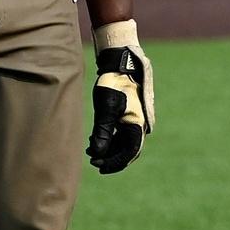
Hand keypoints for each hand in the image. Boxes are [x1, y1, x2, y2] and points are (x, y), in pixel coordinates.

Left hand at [86, 20, 154, 173]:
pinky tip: (94, 140)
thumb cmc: (114, 83)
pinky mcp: (127, 114)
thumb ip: (102, 132)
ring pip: (123, 142)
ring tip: (91, 151)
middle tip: (94, 162)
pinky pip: (121, 133)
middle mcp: (139, 124)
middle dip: (111, 158)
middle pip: (127, 150)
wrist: (120, 63)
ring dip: (109, 149)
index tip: (99, 167)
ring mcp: (134, 120)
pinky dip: (109, 139)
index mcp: (138, 124)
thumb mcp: (106, 108)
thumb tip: (97, 152)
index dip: (115, 163)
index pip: (129, 152)